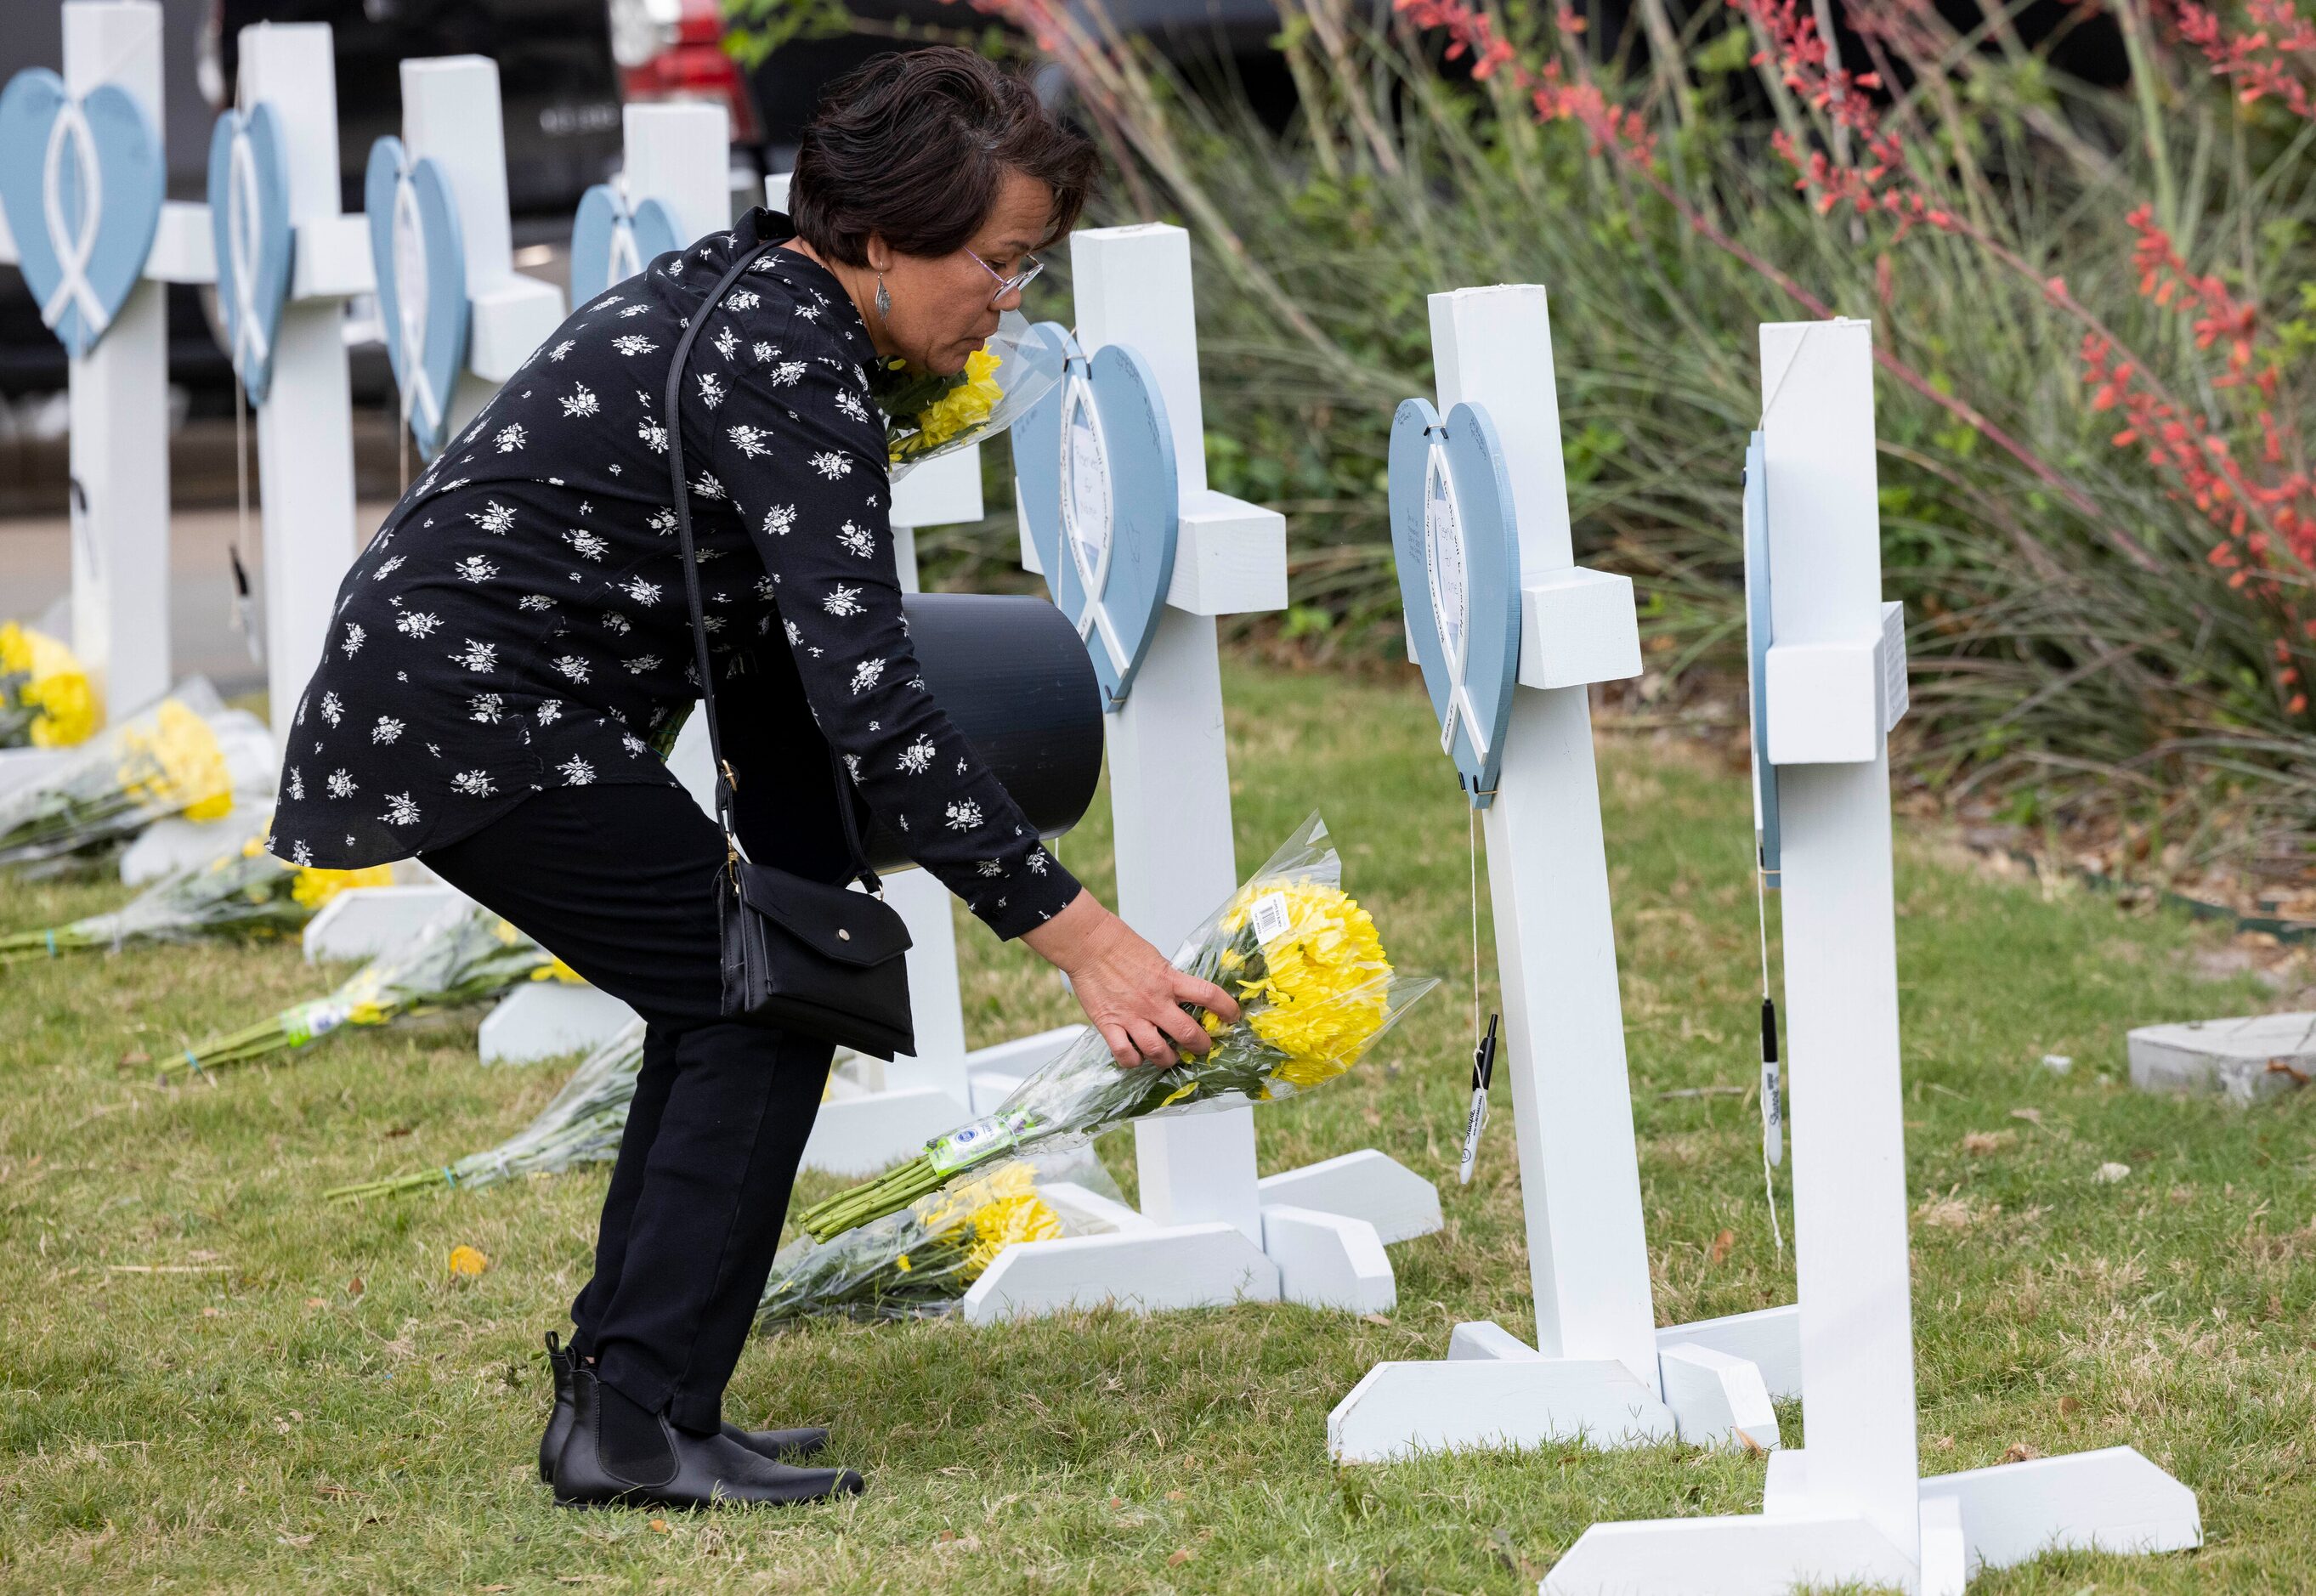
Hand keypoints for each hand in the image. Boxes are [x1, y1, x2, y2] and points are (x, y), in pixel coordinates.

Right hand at [1021, 891, 1240, 1067]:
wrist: (1089, 944)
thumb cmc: (1121, 946)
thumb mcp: (1157, 960)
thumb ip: (1171, 981)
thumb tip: (1183, 996)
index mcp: (1170, 980)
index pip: (1210, 996)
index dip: (1227, 1009)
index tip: (1233, 1017)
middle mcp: (1155, 1002)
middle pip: (1189, 1034)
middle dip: (1201, 1046)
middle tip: (1202, 1047)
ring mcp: (1132, 1016)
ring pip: (1159, 1052)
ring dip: (1169, 1060)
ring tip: (1170, 1058)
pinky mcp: (1109, 1025)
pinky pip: (1125, 1054)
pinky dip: (1134, 1061)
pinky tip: (1137, 1058)